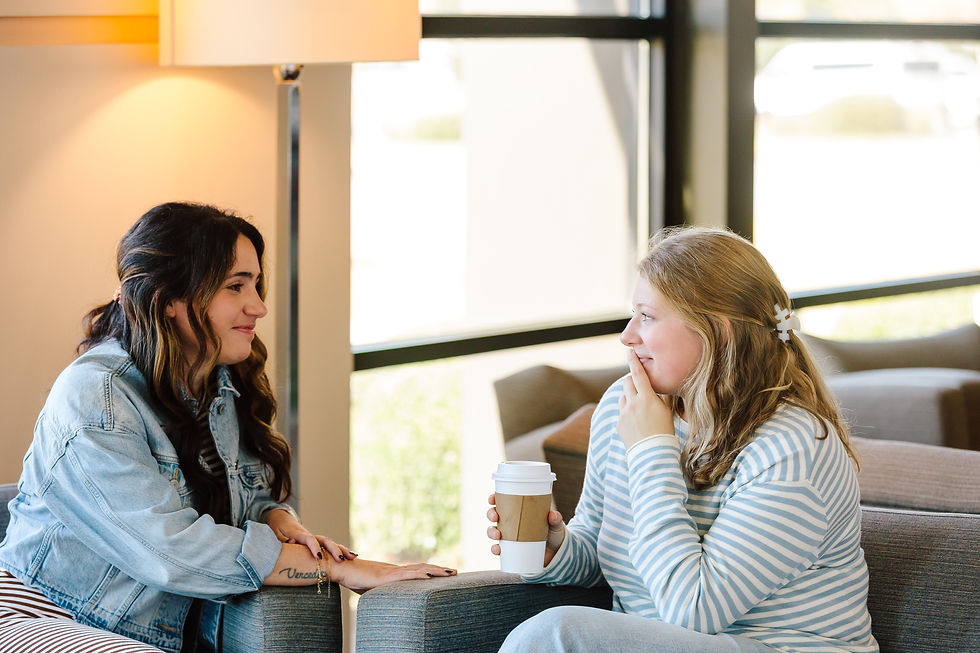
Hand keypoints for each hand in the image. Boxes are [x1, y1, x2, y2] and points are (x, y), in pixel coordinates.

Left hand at [265, 508, 356, 562]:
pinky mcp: (316, 542)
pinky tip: (350, 557)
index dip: (314, 548)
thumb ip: (282, 539)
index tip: (319, 557)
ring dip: (341, 549)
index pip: (309, 539)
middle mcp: (309, 535)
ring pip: (329, 542)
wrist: (281, 518)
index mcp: (298, 534)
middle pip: (324, 540)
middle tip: (341, 560)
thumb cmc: (277, 529)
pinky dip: (339, 550)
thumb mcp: (275, 534)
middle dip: (334, 549)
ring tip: (353, 557)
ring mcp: (314, 538)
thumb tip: (291, 543)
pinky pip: (329, 546)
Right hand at [328, 557, 456, 594]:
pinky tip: (429, 575)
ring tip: (449, 572)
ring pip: (418, 569)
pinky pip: (405, 575)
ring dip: (435, 570)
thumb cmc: (353, 578)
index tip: (445, 573)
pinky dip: (419, 574)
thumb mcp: (370, 587)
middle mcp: (395, 570)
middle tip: (455, 572)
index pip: (417, 571)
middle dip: (439, 570)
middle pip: (422, 568)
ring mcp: (391, 572)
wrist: (341, 569)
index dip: (431, 572)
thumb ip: (379, 591)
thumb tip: (383, 598)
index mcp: (394, 573)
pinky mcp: (385, 576)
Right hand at [486, 493, 565, 566]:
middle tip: (495, 517)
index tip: (492, 499)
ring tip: (497, 534)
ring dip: (491, 532)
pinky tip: (498, 549)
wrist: (555, 553)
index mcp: (518, 511)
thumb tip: (553, 515)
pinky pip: (497, 549)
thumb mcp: (555, 524)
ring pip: (492, 531)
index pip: (502, 501)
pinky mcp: (509, 550)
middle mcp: (510, 522)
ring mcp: (508, 536)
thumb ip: (555, 519)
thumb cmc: (553, 533)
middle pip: (494, 515)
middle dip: (490, 514)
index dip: (493, 498)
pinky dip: (495, 549)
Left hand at [618, 349, 674, 448]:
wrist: (653, 455)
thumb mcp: (665, 411)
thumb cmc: (665, 432)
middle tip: (639, 385)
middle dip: (632, 380)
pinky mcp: (618, 424)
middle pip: (627, 382)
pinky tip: (637, 423)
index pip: (638, 374)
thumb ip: (655, 398)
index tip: (629, 352)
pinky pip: (621, 412)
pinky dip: (627, 412)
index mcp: (646, 398)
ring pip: (623, 397)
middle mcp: (632, 403)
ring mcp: (623, 414)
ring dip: (629, 397)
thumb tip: (649, 392)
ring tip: (639, 408)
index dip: (633, 361)